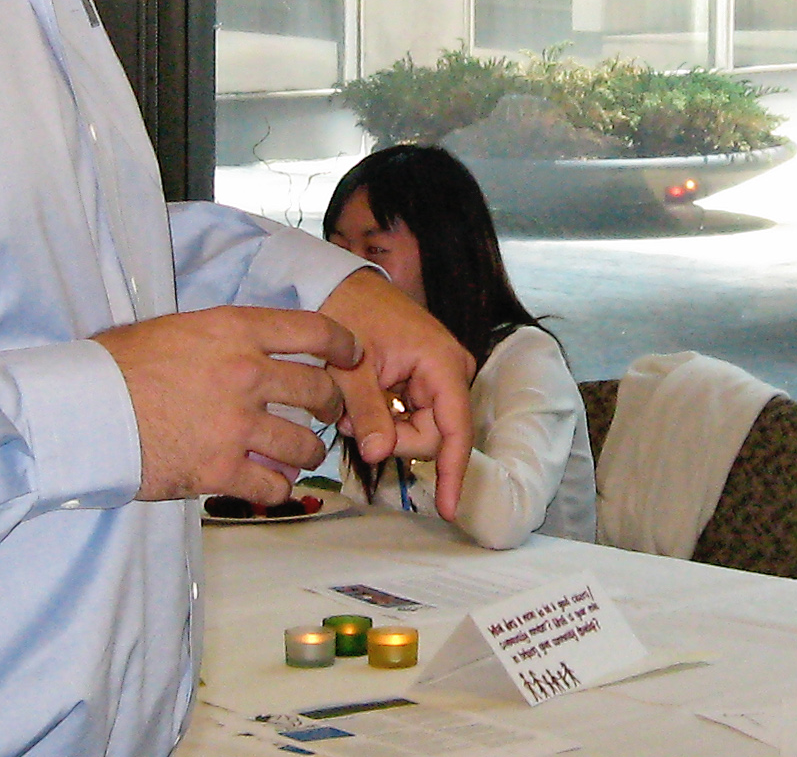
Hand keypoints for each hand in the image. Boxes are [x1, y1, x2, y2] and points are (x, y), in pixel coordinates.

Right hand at [94, 307, 357, 502]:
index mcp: (236, 331)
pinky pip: (274, 485)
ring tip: (300, 456)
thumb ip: (226, 337)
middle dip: (333, 407)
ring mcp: (235, 424)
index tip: (353, 357)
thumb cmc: (119, 365)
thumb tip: (256, 343)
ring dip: (308, 454)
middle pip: (321, 391)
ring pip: (304, 445)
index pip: (314, 331)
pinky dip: (278, 488)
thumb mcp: (180, 329)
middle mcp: (245, 373)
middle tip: (328, 415)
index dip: (344, 345)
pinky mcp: (219, 470)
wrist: (84, 410)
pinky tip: (270, 484)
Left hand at [319, 268, 476, 520]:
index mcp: (442, 363)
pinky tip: (363, 404)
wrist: (341, 284)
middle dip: (396, 440)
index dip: (453, 471)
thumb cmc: (348, 316)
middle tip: (355, 424)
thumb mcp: (350, 369)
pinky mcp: (426, 378)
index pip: (455, 429)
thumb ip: (368, 412)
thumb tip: (380, 455)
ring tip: (354, 408)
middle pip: (434, 434)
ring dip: (387, 429)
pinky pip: (413, 414)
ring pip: (422, 427)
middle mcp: (451, 369)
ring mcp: (440, 374)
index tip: (450, 510)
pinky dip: (387, 417)